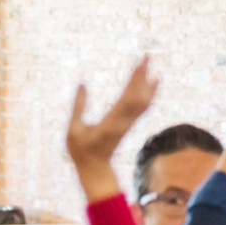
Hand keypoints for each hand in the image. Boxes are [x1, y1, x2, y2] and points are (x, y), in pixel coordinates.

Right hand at [66, 58, 158, 200]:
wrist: (95, 169)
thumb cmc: (80, 151)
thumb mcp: (73, 130)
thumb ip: (78, 107)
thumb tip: (82, 83)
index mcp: (111, 123)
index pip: (128, 97)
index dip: (136, 80)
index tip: (140, 63)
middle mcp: (124, 122)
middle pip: (139, 95)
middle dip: (143, 75)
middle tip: (147, 55)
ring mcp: (128, 124)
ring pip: (143, 101)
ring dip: (147, 81)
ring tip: (150, 64)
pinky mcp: (128, 124)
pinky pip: (142, 107)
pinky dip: (148, 93)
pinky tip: (152, 82)